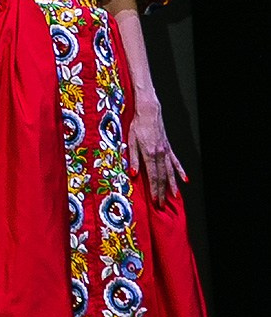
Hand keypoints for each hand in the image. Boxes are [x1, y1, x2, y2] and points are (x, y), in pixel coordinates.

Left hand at [127, 93, 186, 208]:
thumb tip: (134, 174)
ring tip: (174, 197)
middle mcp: (160, 154)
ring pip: (170, 172)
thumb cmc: (138, 125)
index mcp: (149, 154)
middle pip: (162, 177)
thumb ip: (134, 159)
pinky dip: (180, 171)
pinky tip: (185, 180)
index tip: (155, 201)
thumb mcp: (131, 141)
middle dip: (162, 192)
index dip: (154, 190)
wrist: (149, 111)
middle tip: (162, 205)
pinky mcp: (168, 147)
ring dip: (172, 185)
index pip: (153, 177)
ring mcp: (166, 151)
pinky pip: (176, 161)